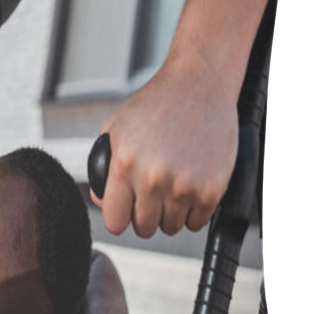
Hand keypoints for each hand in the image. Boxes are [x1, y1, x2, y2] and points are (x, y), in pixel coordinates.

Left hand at [91, 49, 238, 238]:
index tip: (126, 209)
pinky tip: (189, 186)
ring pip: (170, 227)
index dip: (119, 216)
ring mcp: (184, 186)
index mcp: (125, 166)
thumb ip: (102, 169)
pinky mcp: (212, 189)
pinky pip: (197, 223)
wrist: (199, 85)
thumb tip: (102, 202)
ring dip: (169, 213)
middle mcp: (153, 179)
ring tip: (171, 186)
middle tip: (151, 193)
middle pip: (143, 228)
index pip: (115, 222)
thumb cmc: (155, 106)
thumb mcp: (114, 131)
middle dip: (144, 214)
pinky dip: (193, 211)